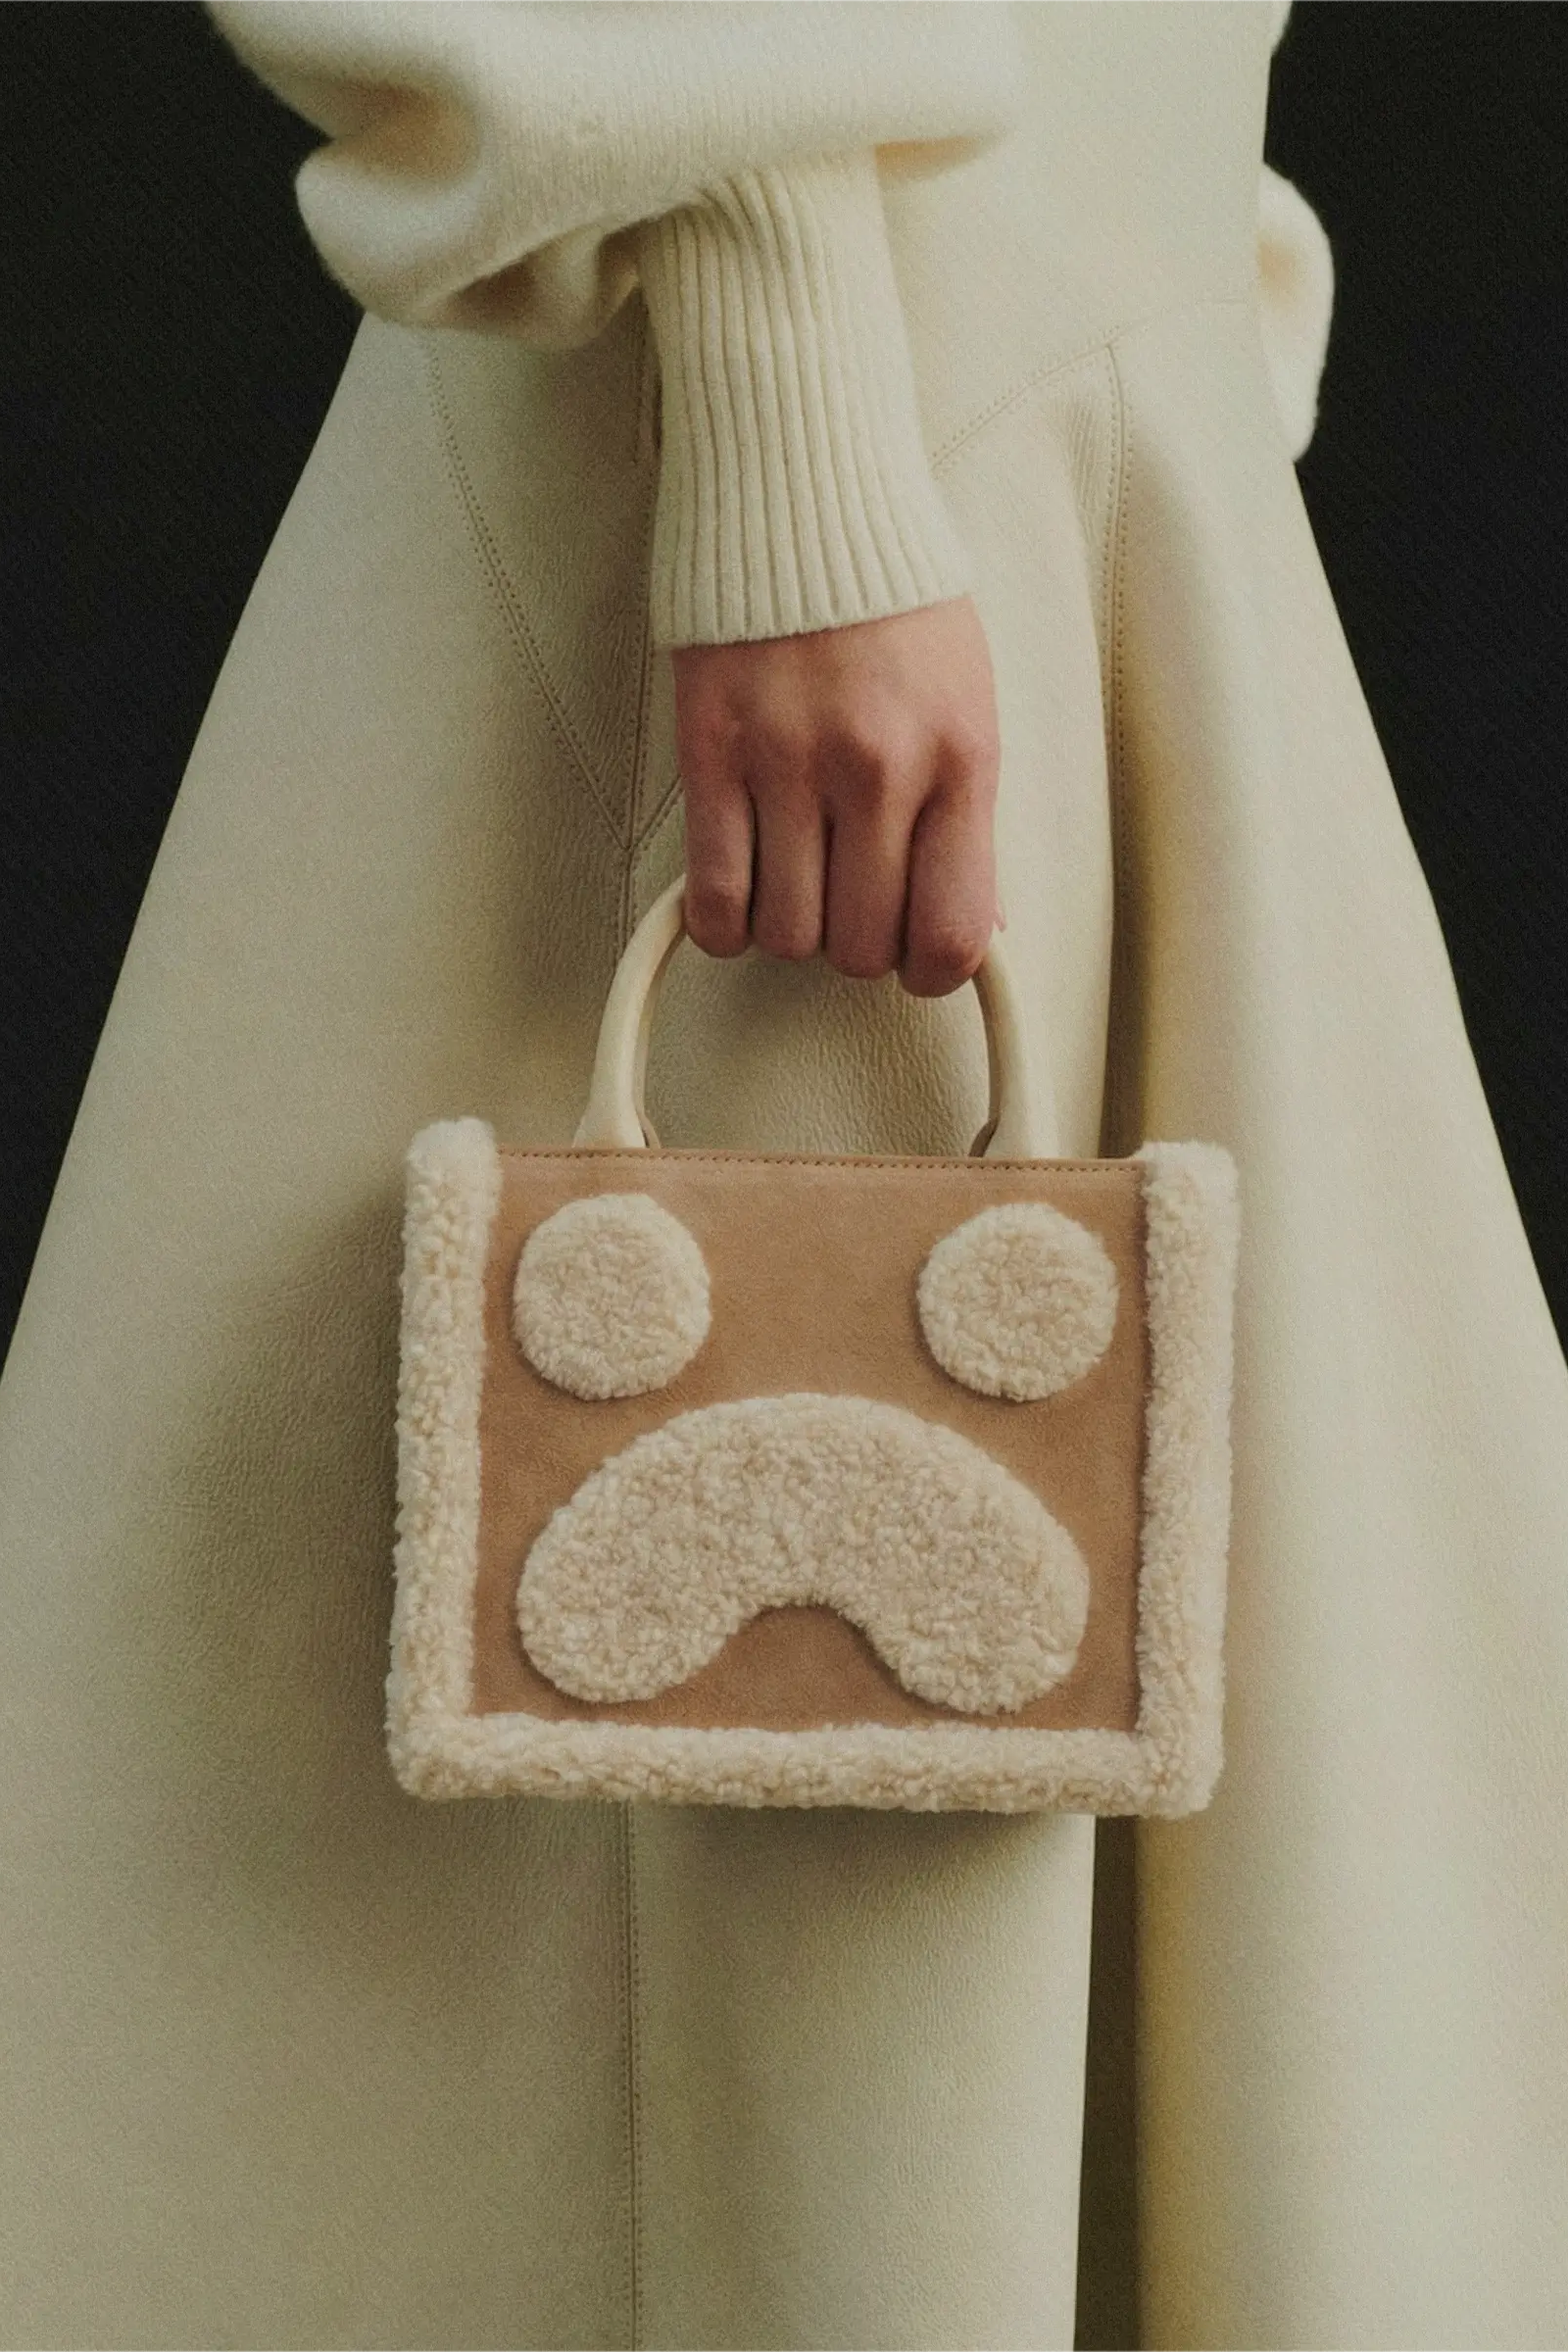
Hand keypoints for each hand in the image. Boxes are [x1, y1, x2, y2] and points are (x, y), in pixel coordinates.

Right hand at [669, 596, 1003, 997]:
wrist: (805, 497)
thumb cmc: (897, 608)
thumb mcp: (969, 705)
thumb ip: (970, 821)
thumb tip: (973, 931)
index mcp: (960, 758)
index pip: (952, 933)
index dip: (930, 971)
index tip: (912, 953)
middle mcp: (878, 769)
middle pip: (862, 947)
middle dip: (855, 945)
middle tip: (848, 901)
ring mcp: (789, 763)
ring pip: (787, 934)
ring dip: (790, 928)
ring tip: (795, 880)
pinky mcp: (712, 754)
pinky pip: (716, 897)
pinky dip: (724, 922)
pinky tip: (738, 891)